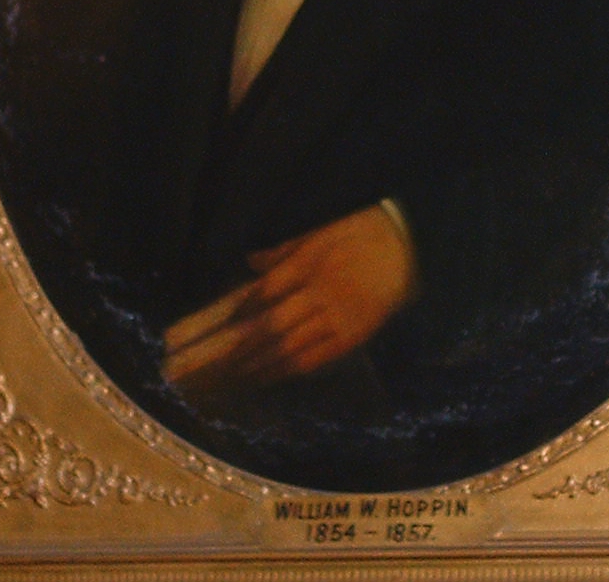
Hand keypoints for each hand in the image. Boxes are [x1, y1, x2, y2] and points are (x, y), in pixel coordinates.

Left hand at [161, 204, 415, 401]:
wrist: (415, 242)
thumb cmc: (364, 228)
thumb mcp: (323, 227)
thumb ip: (286, 246)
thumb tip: (251, 262)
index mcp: (309, 263)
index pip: (258, 296)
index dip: (225, 316)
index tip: (196, 332)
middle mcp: (319, 294)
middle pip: (265, 328)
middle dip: (227, 351)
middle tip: (193, 370)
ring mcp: (338, 317)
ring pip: (288, 348)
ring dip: (251, 367)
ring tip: (219, 381)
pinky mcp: (355, 334)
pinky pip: (317, 357)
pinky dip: (288, 370)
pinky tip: (264, 377)